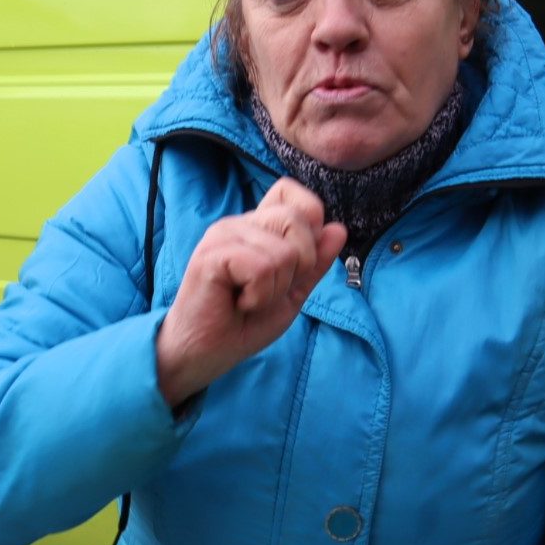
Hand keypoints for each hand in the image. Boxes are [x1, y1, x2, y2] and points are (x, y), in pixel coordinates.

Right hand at [155, 178, 344, 407]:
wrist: (206, 353)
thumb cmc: (243, 324)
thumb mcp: (291, 293)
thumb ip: (314, 263)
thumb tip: (338, 229)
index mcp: (257, 226)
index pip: (289, 191)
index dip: (308, 220)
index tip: (295, 260)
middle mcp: (239, 223)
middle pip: (297, 219)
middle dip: (299, 265)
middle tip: (269, 290)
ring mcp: (223, 235)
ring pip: (284, 251)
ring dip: (276, 288)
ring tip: (250, 300)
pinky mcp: (212, 255)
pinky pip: (262, 268)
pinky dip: (260, 295)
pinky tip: (240, 304)